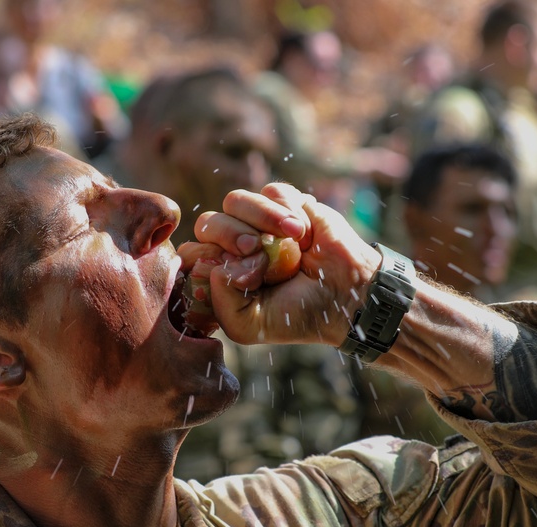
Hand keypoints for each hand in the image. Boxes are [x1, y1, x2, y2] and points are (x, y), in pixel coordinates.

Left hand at [180, 182, 379, 346]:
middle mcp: (234, 245)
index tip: (237, 277)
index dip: (207, 260)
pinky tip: (305, 234)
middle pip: (208, 223)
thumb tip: (216, 263)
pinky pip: (271, 191)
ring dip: (261, 219)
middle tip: (257, 252)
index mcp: (221, 272)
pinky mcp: (286, 203)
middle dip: (229, 235)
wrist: (345, 295)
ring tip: (291, 241)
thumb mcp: (249, 325)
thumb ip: (221, 302)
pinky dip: (287, 211)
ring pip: (235, 201)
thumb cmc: (296, 314)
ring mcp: (258, 221)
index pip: (190, 254)